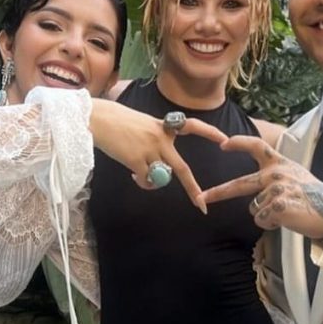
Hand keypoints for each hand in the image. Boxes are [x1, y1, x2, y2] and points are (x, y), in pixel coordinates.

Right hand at [89, 99, 226, 212]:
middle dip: (192, 189)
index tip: (225, 140)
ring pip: (161, 178)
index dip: (210, 133)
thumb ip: (154, 142)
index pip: (192, 126)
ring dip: (152, 181)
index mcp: (164, 126)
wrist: (98, 119)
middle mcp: (161, 139)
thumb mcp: (142, 124)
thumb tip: (157, 168)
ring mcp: (150, 150)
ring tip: (137, 175)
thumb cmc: (116, 120)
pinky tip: (132, 175)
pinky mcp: (137, 160)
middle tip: (201, 204)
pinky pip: (146, 181)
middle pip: (182, 168)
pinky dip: (141, 182)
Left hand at [199, 134, 322, 236]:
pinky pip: (261, 220)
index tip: (223, 144)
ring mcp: (276, 189)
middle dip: (218, 193)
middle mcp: (276, 173)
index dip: (238, 143)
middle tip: (202, 198)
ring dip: (266, 215)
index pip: (256, 146)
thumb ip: (276, 176)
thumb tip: (257, 189)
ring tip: (286, 212)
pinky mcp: (277, 206)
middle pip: (239, 184)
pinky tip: (287, 219)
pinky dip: (271, 224)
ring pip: (254, 209)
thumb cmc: (316, 198)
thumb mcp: (297, 176)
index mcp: (280, 163)